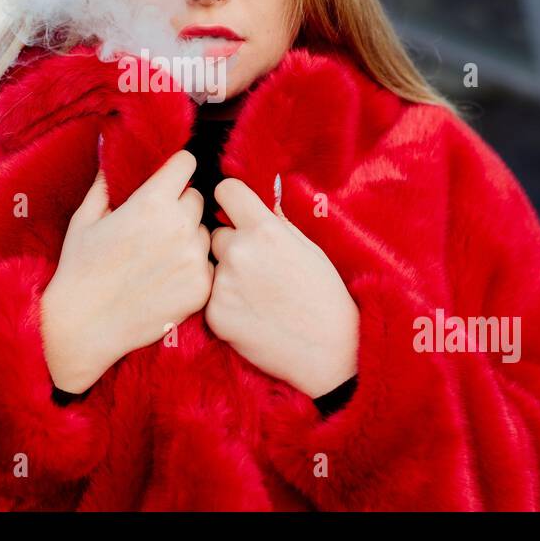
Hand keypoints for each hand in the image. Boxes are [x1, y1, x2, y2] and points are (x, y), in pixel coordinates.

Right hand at [41, 149, 212, 392]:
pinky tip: (166, 280)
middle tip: (156, 227)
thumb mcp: (85, 218)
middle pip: (197, 198)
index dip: (175, 170)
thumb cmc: (80, 269)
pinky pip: (207, 265)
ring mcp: (194, 258)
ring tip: (159, 257)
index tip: (168, 181)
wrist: (85, 326)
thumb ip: (106, 181)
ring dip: (189, 238)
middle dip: (180, 205)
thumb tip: (110, 147)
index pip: (187, 163)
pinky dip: (192, 269)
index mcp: (151, 202)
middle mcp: (179, 226)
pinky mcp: (201, 288)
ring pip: (204, 232)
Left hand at [207, 176, 358, 398]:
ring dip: (227, 276)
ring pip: (213, 267)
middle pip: (216, 234)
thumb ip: (274, 224)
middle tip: (257, 269)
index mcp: (264, 229)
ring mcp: (223, 284)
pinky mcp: (214, 314)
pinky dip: (226, 304)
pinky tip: (252, 315)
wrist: (328, 349)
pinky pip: (212, 297)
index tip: (232, 208)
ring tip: (258, 296)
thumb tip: (250, 205)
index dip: (229, 199)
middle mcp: (239, 252)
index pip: (226, 191)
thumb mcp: (306, 247)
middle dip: (231, 246)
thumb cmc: (323, 295)